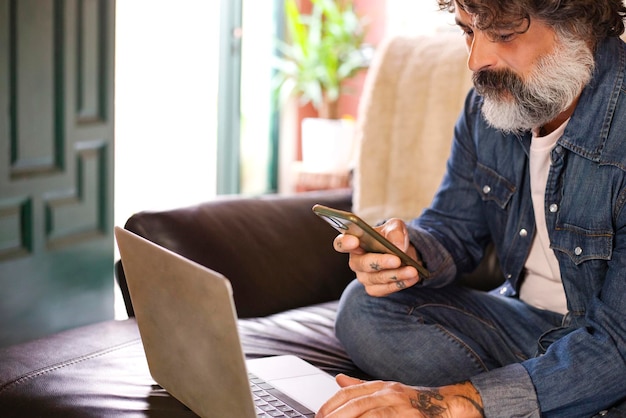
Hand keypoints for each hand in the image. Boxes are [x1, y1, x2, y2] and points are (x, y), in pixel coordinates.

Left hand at [316, 375, 484, 417]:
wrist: (452, 406)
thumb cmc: (417, 401)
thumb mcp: (388, 390)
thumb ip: (362, 387)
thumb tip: (338, 379)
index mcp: (381, 387)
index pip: (349, 393)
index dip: (331, 405)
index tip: (319, 416)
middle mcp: (390, 394)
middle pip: (356, 405)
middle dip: (336, 416)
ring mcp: (402, 408)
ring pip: (371, 416)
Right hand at [333, 218, 420, 296]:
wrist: (404, 253)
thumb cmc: (392, 237)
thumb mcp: (396, 227)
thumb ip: (395, 231)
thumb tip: (398, 245)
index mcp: (354, 241)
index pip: (341, 243)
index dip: (345, 243)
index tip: (354, 241)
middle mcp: (355, 261)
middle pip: (361, 264)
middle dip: (380, 262)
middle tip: (397, 260)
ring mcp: (363, 277)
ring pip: (376, 278)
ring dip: (396, 275)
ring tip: (413, 270)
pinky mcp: (374, 289)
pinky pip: (385, 289)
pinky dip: (400, 284)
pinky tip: (412, 278)